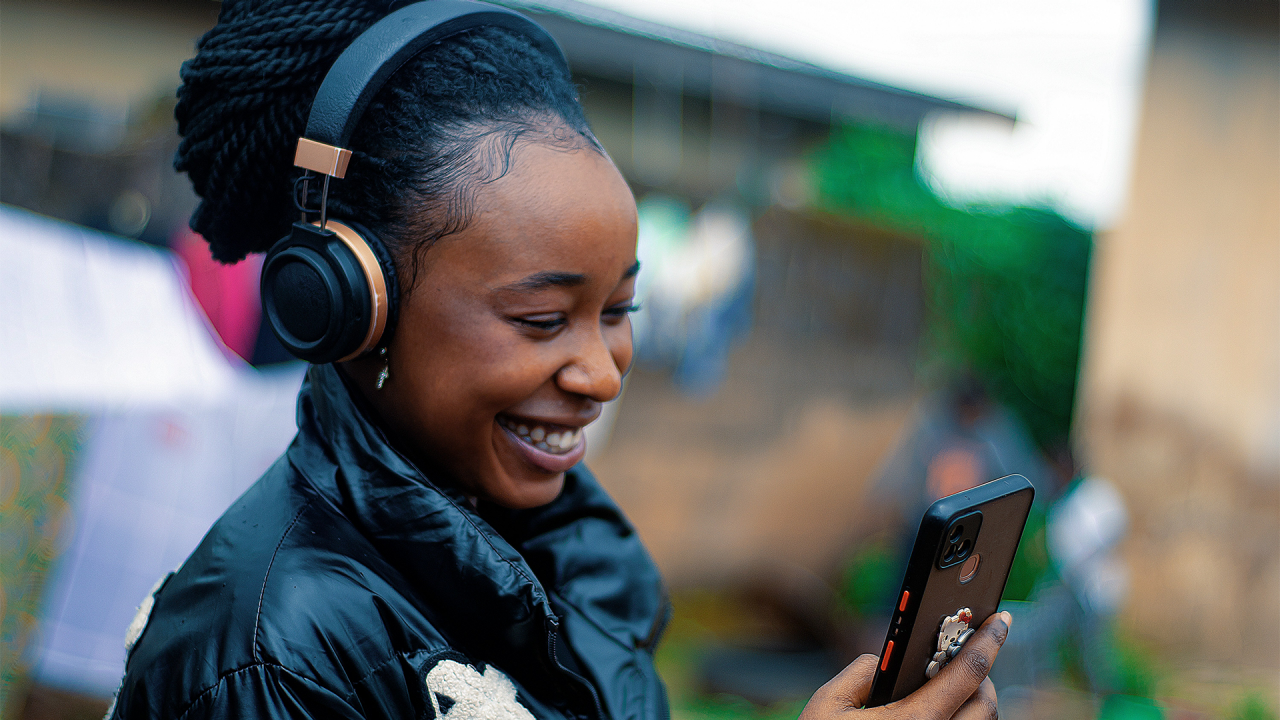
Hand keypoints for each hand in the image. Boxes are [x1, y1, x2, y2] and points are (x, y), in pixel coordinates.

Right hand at [798, 611, 1010, 719]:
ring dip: (976, 705)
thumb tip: (885, 661)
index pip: (968, 672)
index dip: (989, 640)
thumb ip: (860, 671)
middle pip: (987, 703)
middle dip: (984, 676)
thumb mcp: (826, 705)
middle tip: (964, 660)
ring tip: (952, 691)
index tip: (1001, 619)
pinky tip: (942, 717)